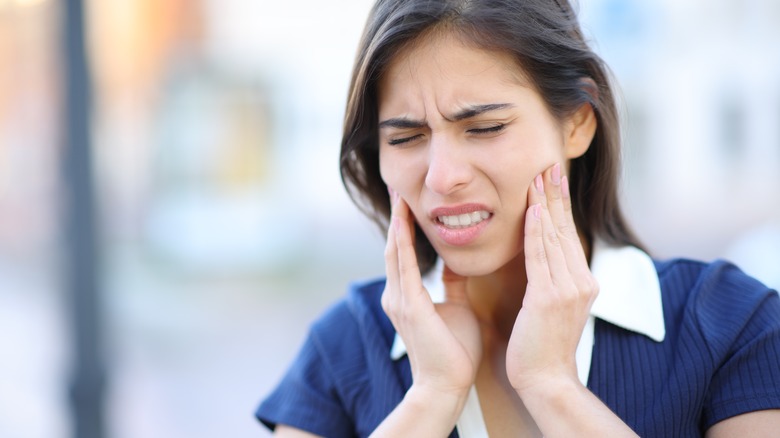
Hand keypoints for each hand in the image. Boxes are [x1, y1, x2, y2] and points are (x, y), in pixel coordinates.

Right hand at [382, 190, 481, 400]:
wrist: (447, 385)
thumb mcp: (456, 307)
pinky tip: (404, 221)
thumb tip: (457, 264)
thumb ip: (453, 285)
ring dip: (397, 222)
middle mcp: (397, 295)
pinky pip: (404, 267)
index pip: (405, 253)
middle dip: (397, 217)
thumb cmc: (454, 351)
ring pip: (395, 252)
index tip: (408, 200)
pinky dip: (403, 242)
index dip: (405, 226)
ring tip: (399, 195)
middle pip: (394, 247)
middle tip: (398, 187)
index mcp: (407, 296)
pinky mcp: (408, 306)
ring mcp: (398, 300)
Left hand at [505, 163, 598, 393]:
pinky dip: (536, 232)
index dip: (559, 206)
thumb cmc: (541, 346)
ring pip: (553, 238)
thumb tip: (541, 258)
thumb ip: (550, 280)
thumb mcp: (550, 307)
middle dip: (555, 196)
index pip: (567, 235)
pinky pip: (541, 258)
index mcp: (582, 282)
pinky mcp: (550, 299)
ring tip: (539, 178)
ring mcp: (568, 290)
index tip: (552, 179)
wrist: (546, 380)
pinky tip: (533, 210)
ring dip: (545, 205)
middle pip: (564, 230)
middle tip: (549, 165)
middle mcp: (581, 281)